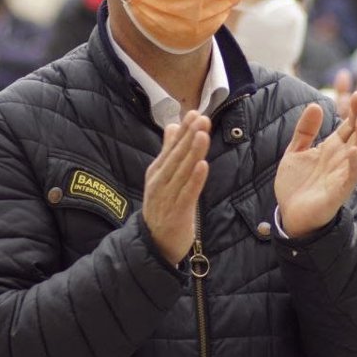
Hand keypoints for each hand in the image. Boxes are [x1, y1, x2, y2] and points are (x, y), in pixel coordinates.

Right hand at [143, 111, 209, 263]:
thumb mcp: (162, 176)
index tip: (195, 112)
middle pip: (177, 156)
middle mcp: (160, 181)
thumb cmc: (163, 206)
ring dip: (193, 153)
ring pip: (182, 172)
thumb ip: (168, 151)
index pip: (172, 146)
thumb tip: (173, 125)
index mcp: (157, 171)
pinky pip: (187, 193)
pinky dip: (195, 179)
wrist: (154, 243)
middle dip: (190, 136)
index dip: (184, 130)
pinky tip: (202, 165)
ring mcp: (167, 197)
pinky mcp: (177, 212)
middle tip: (202, 118)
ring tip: (202, 135)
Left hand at [275, 92, 356, 238]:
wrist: (290, 215)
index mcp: (333, 148)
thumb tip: (315, 105)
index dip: (355, 110)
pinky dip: (353, 163)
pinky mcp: (339, 192)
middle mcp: (342, 159)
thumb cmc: (296, 184)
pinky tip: (352, 150)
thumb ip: (305, 130)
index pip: (349, 125)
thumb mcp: (296, 151)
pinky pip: (351, 176)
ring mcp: (343, 175)